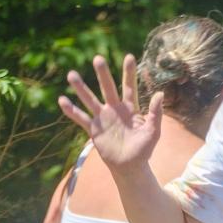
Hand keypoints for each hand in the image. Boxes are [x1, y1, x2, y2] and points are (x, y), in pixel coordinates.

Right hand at [58, 54, 162, 169]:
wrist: (130, 166)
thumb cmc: (144, 149)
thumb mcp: (153, 131)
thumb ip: (155, 113)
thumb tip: (160, 93)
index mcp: (130, 108)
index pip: (129, 87)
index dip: (129, 73)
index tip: (129, 56)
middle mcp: (115, 109)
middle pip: (107, 88)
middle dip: (103, 74)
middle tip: (98, 58)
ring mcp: (103, 118)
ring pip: (90, 99)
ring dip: (81, 88)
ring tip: (71, 75)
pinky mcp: (94, 129)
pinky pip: (81, 118)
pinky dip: (71, 110)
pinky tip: (62, 100)